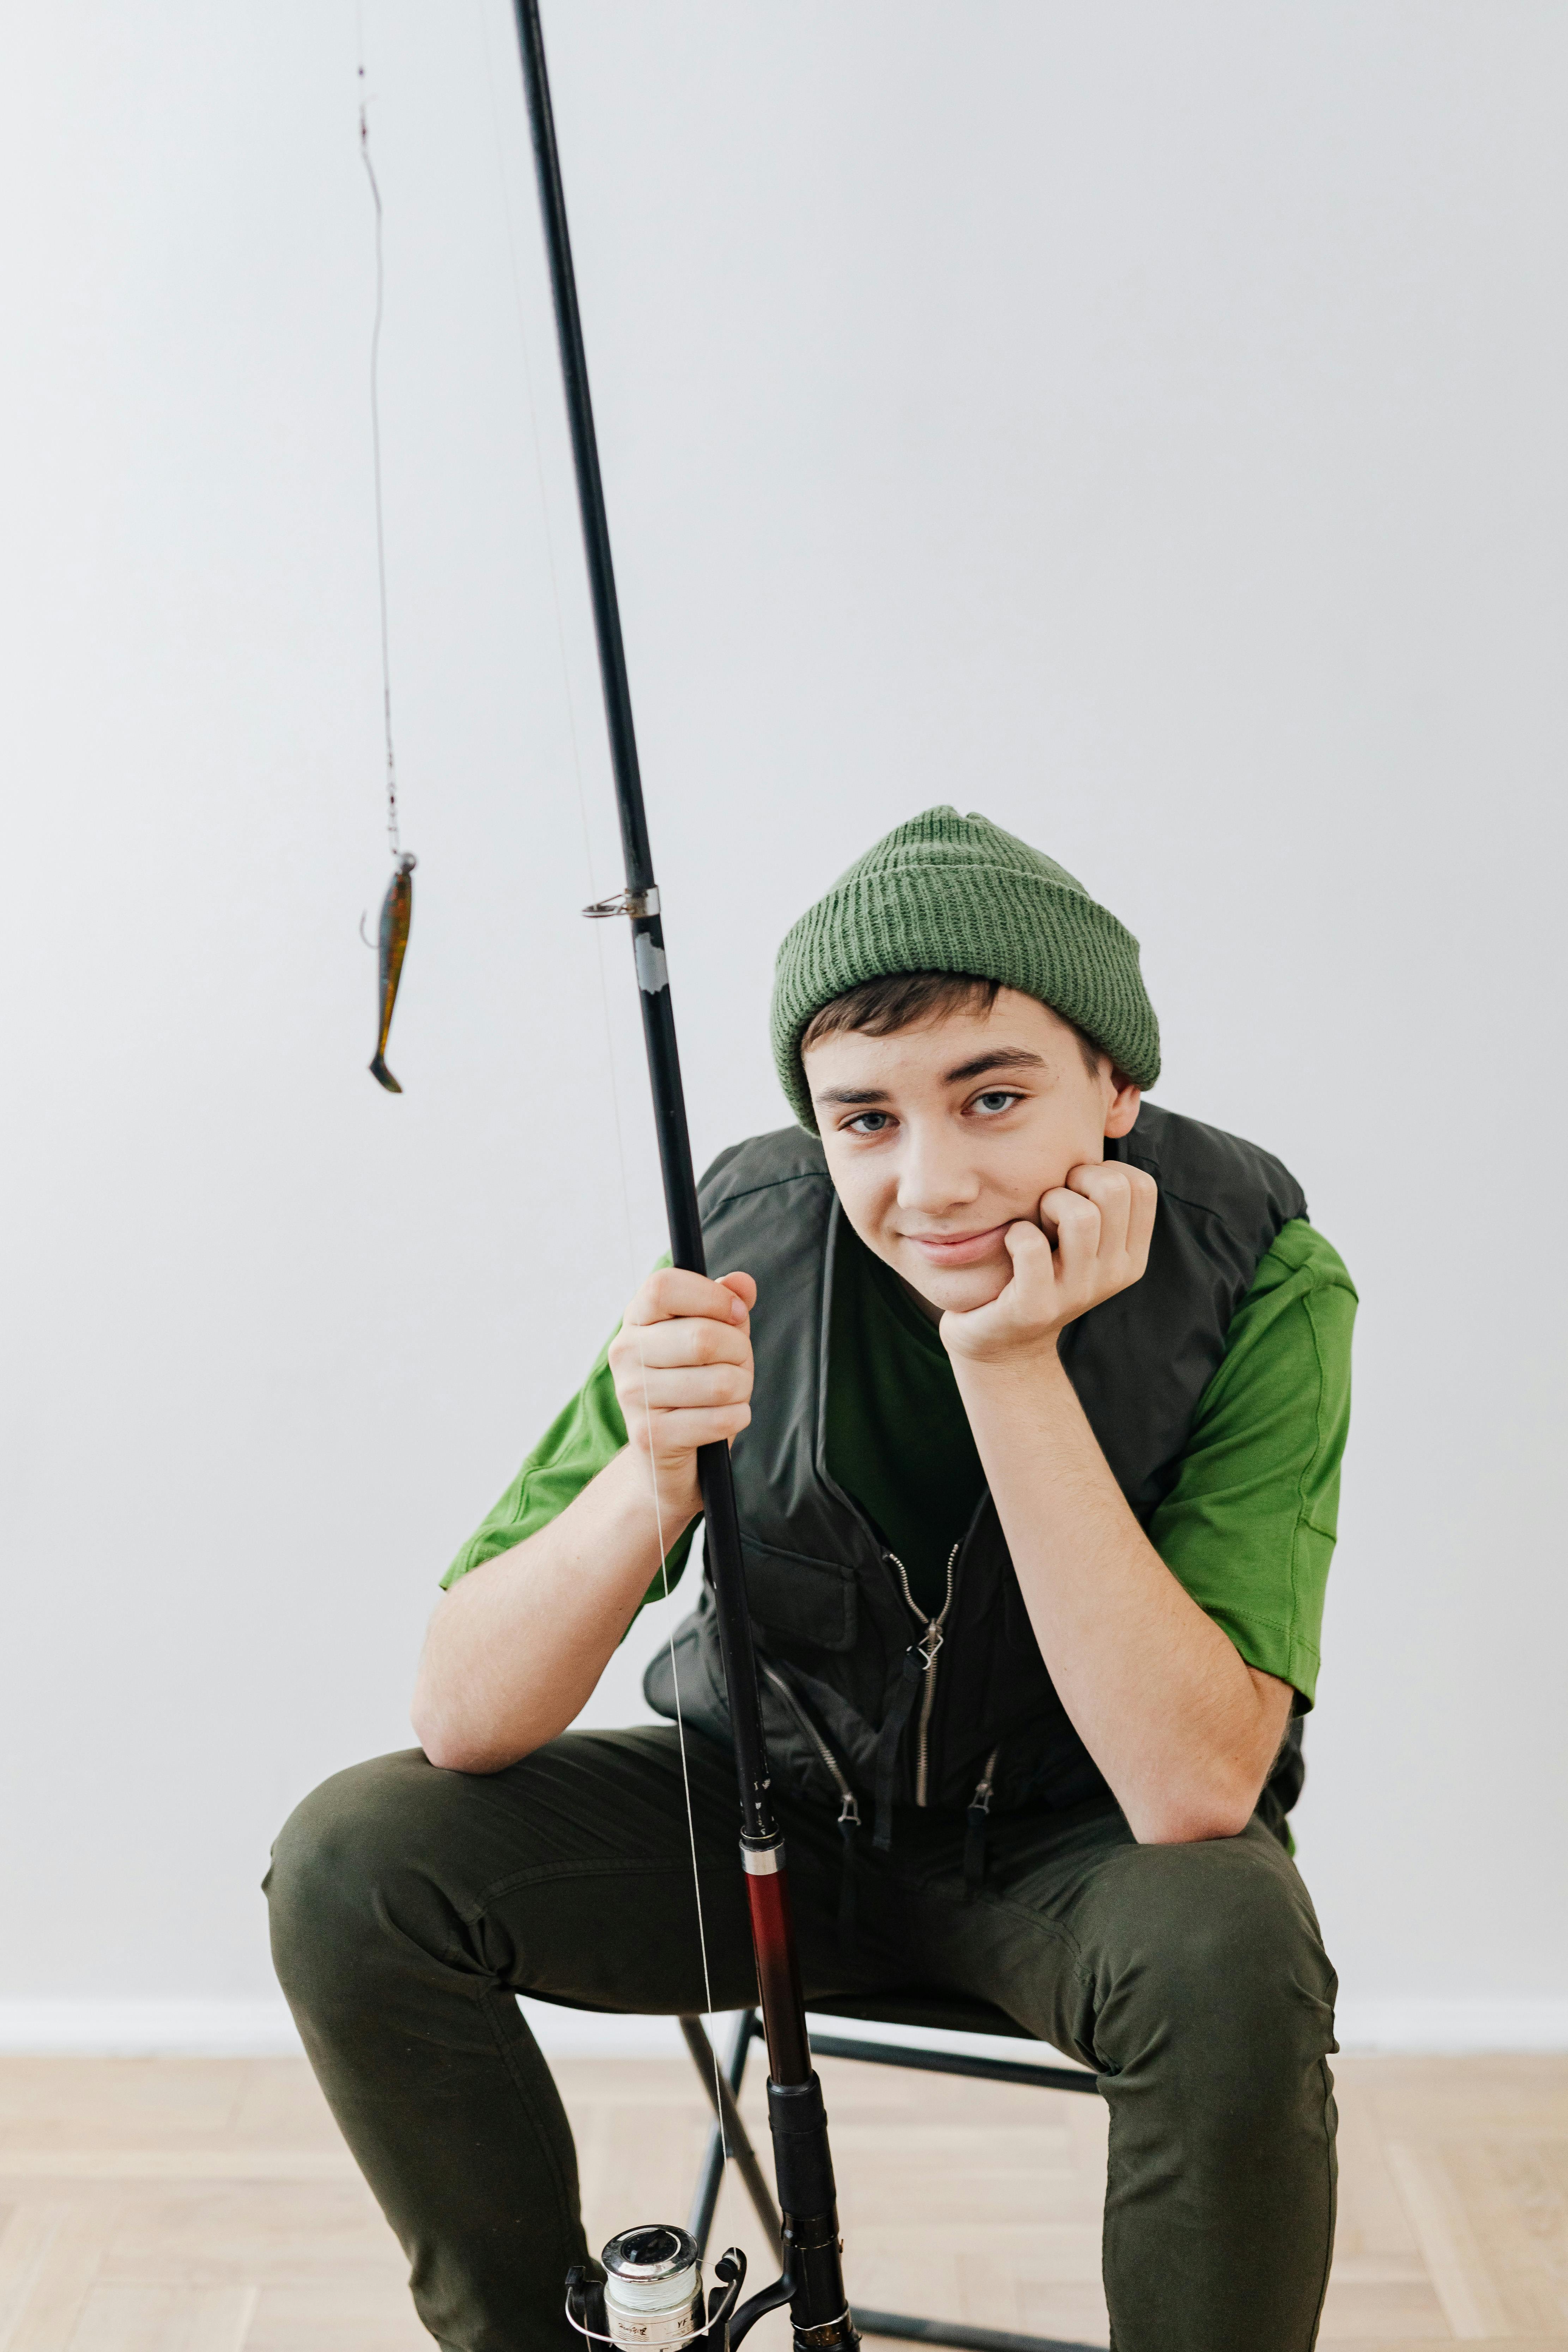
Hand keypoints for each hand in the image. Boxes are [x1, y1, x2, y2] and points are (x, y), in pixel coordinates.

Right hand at [608, 1267, 756, 1524]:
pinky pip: (718, 1419)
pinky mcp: (649, 1434)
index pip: (664, 1286)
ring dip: (742, 1389)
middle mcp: (625, 1352)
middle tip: (738, 1365)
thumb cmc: (697, 1384)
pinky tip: (726, 1419)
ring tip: (731, 1394)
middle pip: (703, 1337)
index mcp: (637, 1319)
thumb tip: (744, 1284)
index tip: (736, 1314)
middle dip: (740, 1352)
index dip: (711, 1296)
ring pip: (720, 1382)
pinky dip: (737, 1418)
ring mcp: (632, 1395)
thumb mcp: (715, 1337)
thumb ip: (727, 1305)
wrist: (671, 1456)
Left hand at [940, 1162, 1156, 1367]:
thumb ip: (1096, 1199)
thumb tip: (1100, 1132)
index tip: (1077, 1190)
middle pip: (1113, 1189)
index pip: (1141, 1184)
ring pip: (1079, 1214)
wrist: (1003, 1342)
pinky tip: (1010, 1243)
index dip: (1103, 1170)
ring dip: (1047, 1203)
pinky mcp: (1037, 1306)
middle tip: (1051, 1201)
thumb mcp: (1079, 1239)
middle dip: (1074, 1179)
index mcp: (1131, 1255)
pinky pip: (1030, 1244)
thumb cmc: (1038, 1271)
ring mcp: (1078, 1293)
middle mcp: (1114, 1274)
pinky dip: (1015, 1233)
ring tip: (1035, 1222)